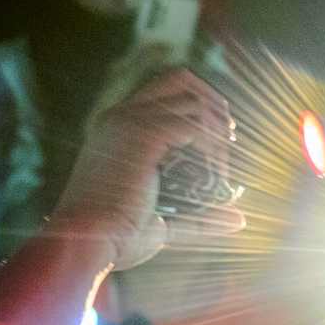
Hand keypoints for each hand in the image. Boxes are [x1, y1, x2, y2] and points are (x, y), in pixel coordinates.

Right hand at [51, 69, 243, 269]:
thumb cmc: (114, 239)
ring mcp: (129, 122)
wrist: (85, 244)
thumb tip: (239, 219)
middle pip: (181, 80)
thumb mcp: (162, 221)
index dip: (200, 102)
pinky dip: (214, 148)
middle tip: (230, 137)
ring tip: (224, 168)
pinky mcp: (143, 136)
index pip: (165, 88)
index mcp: (115, 127)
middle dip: (213, 103)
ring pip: (194, 103)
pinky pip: (195, 126)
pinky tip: (218, 175)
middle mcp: (120, 116)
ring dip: (218, 133)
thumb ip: (199, 216)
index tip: (222, 133)